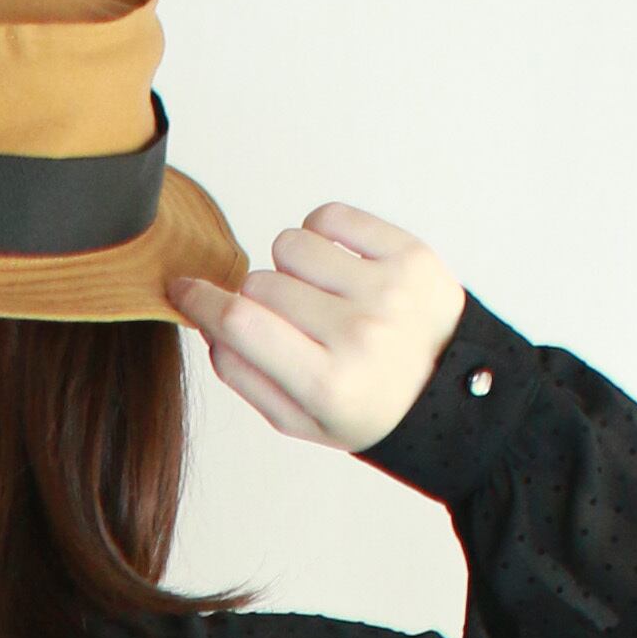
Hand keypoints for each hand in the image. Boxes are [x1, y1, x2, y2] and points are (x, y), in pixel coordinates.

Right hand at [165, 205, 465, 454]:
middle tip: (290, 324)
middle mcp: (358, 335)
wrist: (452, 394)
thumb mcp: (302, 420)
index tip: (184, 290)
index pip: (241, 324)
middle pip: (259, 285)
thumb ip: (245, 376)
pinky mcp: (408, 253)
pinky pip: (330, 217)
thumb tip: (207, 323)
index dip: (201, 301)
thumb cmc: (369, 408)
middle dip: (257, 300)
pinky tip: (335, 266)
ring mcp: (387, 290)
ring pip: (289, 245)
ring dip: (289, 266)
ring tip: (317, 295)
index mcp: (328, 384)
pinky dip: (319, 234)